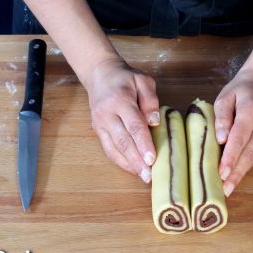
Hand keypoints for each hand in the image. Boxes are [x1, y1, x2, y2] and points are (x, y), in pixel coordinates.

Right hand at [86, 58, 159, 182]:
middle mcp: (106, 115)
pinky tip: (133, 168)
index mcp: (119, 100)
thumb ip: (151, 100)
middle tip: (149, 176)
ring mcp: (99, 124)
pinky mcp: (97, 131)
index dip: (143, 143)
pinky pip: (109, 149)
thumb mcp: (143, 80)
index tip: (152, 159)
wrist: (99, 75)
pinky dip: (121, 161)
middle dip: (136, 161)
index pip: (134, 125)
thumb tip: (154, 121)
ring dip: (129, 165)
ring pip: (114, 149)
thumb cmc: (126, 78)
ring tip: (143, 177)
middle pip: (123, 141)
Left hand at [214, 67, 252, 196]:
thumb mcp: (225, 96)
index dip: (231, 156)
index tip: (222, 172)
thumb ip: (221, 117)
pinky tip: (235, 175)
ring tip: (228, 188)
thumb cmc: (240, 90)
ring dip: (241, 172)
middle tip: (225, 189)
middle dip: (237, 172)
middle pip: (250, 152)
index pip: (240, 137)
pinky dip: (245, 165)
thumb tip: (220, 140)